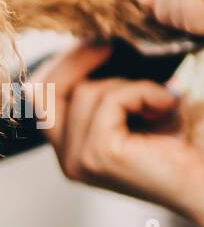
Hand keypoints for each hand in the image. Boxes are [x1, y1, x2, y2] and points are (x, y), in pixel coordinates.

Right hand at [32, 42, 203, 226]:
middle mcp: (67, 160)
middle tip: (114, 44)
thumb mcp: (132, 110)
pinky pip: (110, 100)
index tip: (97, 42)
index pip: (39, 97)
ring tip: (161, 99)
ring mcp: (79, 161)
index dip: (62, 64)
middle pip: (45, 91)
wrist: (201, 185)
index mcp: (69, 150)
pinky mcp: (99, 155)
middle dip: (78, 59)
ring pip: (86, 92)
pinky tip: (167, 104)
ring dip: (130, 84)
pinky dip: (143, 92)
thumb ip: (105, 87)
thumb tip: (95, 41)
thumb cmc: (177, 147)